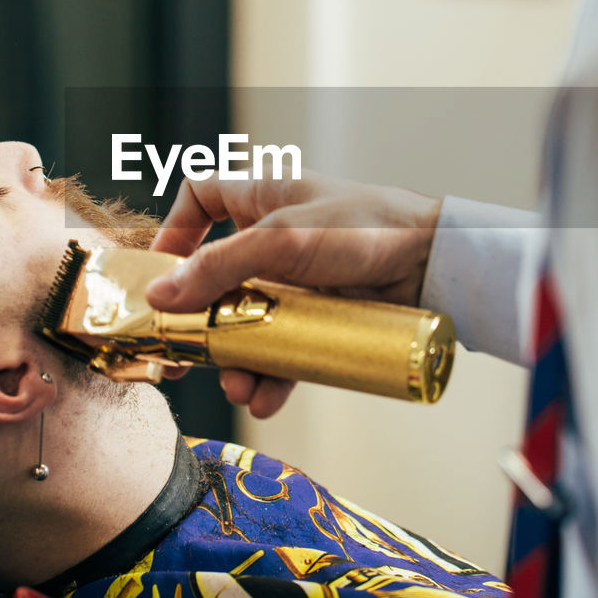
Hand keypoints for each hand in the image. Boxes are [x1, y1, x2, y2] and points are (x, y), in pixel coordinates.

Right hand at [147, 172, 441, 418]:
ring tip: (238, 387)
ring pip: (249, 323)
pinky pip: (286, 351)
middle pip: (217, 280)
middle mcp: (276, 239)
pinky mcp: (324, 317)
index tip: (161, 269)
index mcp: (263, 197)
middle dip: (202, 322)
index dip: (176, 228)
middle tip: (187, 355)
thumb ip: (218, 267)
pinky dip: (273, 377)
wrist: (438, 262)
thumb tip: (159, 297)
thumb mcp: (281, 240)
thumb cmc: (367, 226)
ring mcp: (300, 281)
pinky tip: (267, 399)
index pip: (202, 197)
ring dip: (237, 360)